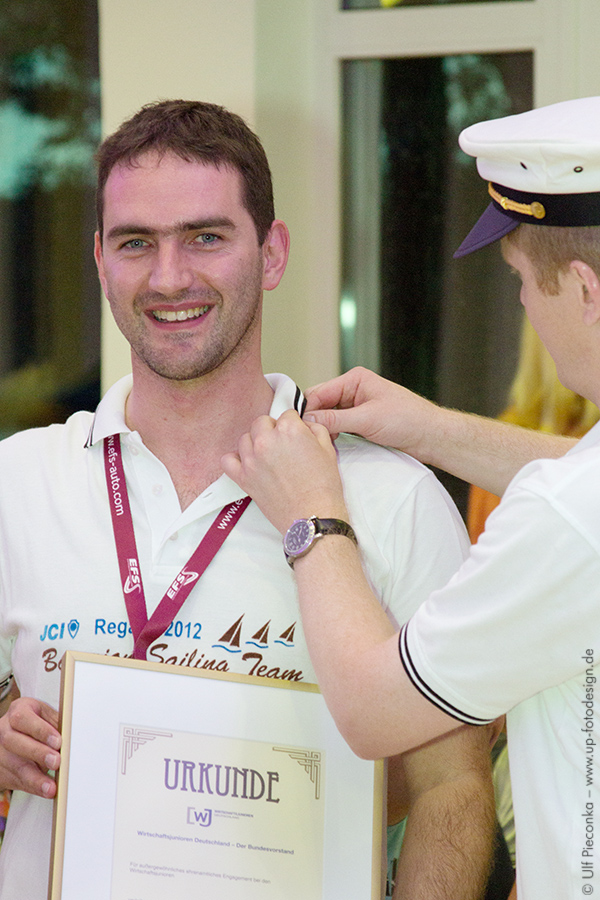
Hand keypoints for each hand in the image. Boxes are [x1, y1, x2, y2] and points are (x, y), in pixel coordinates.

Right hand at [0, 697, 60, 797]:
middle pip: (15, 741)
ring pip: (14, 765)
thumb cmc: (37, 724)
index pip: (23, 718)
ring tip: (51, 786)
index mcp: (19, 711)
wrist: (17, 737)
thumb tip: (74, 735)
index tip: (58, 741)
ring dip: (35, 778)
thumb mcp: (46, 717)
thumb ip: (57, 724)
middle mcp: (4, 730)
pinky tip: (45, 791)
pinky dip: (33, 787)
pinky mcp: (1, 771)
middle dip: (37, 753)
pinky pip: (15, 781)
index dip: (41, 730)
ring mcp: (0, 752)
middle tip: (56, 761)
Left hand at [222, 410, 348, 533]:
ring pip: (245, 438)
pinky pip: (228, 460)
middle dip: (273, 429)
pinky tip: (248, 463)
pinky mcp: (243, 477)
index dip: (293, 424)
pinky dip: (235, 459)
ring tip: (268, 455)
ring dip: (256, 442)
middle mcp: (266, 440)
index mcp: (289, 430)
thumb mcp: (328, 450)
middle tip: (283, 445)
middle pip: (262, 422)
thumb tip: (305, 426)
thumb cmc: (323, 488)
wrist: (312, 516)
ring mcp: (252, 459)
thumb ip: (315, 429)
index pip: (286, 414)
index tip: (296, 434)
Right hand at [305, 366, 437, 459]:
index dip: (307, 409)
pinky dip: (332, 435)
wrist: (431, 436)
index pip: (319, 392)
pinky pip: (338, 426)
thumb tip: (308, 419)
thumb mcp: (368, 419)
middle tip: (306, 437)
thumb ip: (336, 419)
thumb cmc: (409, 420)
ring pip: (327, 417)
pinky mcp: (360, 422)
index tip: (297, 427)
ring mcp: (356, 407)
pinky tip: (330, 444)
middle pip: (320, 404)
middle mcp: (353, 390)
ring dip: (323, 429)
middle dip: (313, 420)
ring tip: (318, 443)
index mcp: (355, 379)